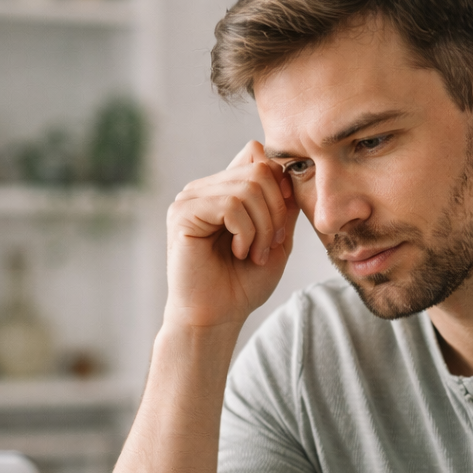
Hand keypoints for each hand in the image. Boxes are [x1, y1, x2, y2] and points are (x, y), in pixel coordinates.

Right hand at [164, 141, 299, 331]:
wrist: (216, 318)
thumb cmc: (242, 285)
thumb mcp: (275, 240)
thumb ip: (282, 206)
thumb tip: (289, 173)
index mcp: (223, 190)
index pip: (258, 155)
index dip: (280, 185)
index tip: (280, 226)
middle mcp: (204, 189)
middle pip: (259, 167)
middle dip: (276, 210)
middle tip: (270, 245)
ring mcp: (191, 198)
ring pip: (248, 186)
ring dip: (262, 226)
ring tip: (254, 254)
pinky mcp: (183, 214)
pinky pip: (230, 205)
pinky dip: (245, 232)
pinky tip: (239, 252)